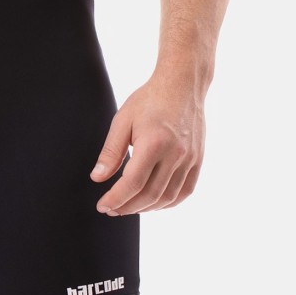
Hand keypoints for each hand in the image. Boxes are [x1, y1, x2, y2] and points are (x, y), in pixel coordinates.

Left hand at [89, 74, 204, 213]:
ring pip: (168, 198)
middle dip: (128, 207)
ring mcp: (190, 159)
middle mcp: (175, 154)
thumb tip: (97, 178)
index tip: (102, 205)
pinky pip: (185, 192)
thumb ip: (111, 152)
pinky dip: (167, 203)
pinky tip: (152, 202)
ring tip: (128, 206)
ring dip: (146, 208)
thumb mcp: (122, 120)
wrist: (183, 85)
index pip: (133, 183)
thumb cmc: (149, 100)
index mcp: (154, 143)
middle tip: (112, 209)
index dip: (116, 199)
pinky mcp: (198, 160)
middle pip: (150, 195)